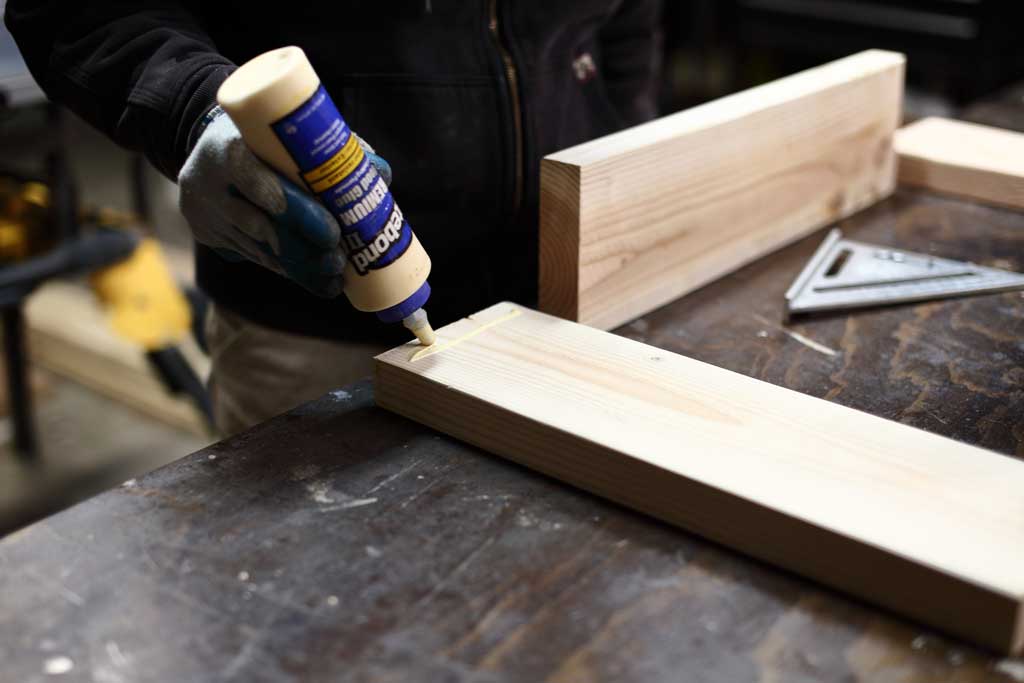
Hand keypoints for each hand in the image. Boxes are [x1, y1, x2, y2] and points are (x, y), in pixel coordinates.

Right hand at [178, 111, 391, 296]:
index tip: (333, 233)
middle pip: (260, 227)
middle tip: (339, 263)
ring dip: (299, 268)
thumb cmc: (263, 139)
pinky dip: (286, 269)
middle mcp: (209, 184)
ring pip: (257, 250)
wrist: (206, 148)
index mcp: (228, 148)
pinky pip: (252, 257)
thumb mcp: (285, 134)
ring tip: (334, 278)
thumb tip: (381, 174)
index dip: (298, 212)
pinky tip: (314, 280)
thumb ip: (330, 151)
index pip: (260, 185)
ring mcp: (206, 215)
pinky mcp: (209, 236)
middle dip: (304, 250)